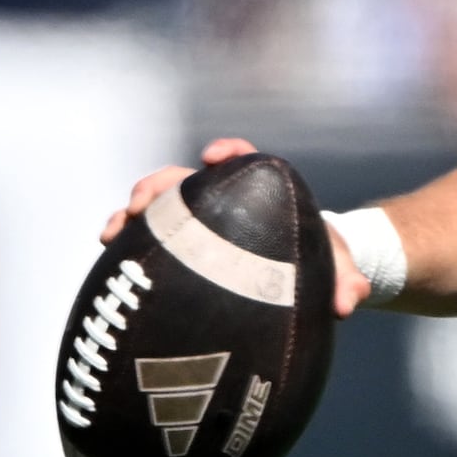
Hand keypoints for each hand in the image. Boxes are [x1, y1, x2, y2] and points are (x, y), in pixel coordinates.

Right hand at [100, 136, 373, 316]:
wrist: (304, 281)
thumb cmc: (320, 266)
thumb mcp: (336, 273)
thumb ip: (346, 284)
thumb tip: (348, 303)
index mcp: (261, 194)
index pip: (243, 161)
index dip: (227, 153)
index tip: (212, 156)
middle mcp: (222, 202)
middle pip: (184, 181)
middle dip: (159, 186)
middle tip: (140, 203)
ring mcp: (195, 224)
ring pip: (157, 209)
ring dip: (131, 215)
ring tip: (112, 233)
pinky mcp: (179, 249)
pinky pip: (148, 243)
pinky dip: (127, 246)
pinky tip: (108, 263)